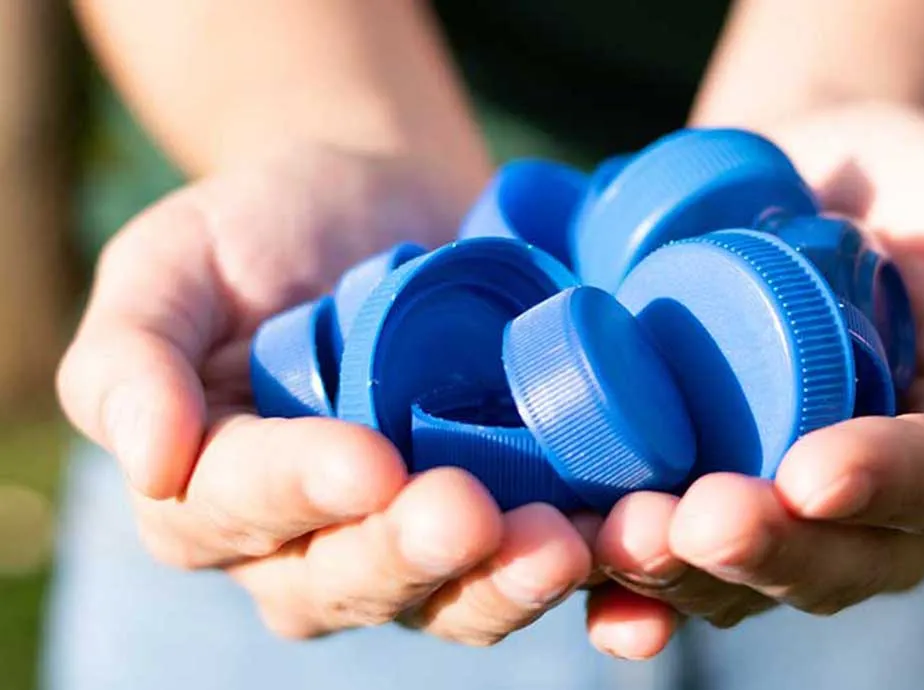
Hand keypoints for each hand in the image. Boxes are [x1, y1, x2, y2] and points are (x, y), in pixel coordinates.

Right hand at [56, 145, 593, 643]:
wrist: (381, 201)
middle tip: (472, 513)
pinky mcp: (506, 516)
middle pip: (353, 580)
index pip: (242, 510)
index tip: (365, 462)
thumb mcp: (172, 264)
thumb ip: (132, 358)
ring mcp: (416, 540)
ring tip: (566, 540)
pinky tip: (629, 541)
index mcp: (215, 493)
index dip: (300, 493)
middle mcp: (313, 544)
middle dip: (413, 553)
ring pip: (454, 597)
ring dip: (510, 581)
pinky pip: (539, 563)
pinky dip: (594, 575)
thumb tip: (147, 462)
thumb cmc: (262, 230)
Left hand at [587, 103, 923, 658]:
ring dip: (684, 573)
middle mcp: (880, 503)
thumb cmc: (921, 189)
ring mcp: (787, 506)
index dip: (884, 487)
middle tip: (701, 519)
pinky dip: (631, 585)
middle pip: (838, 560)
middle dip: (769, 549)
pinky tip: (590, 570)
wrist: (807, 175)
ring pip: (747, 579)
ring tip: (624, 536)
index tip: (813, 471)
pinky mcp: (707, 488)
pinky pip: (677, 560)